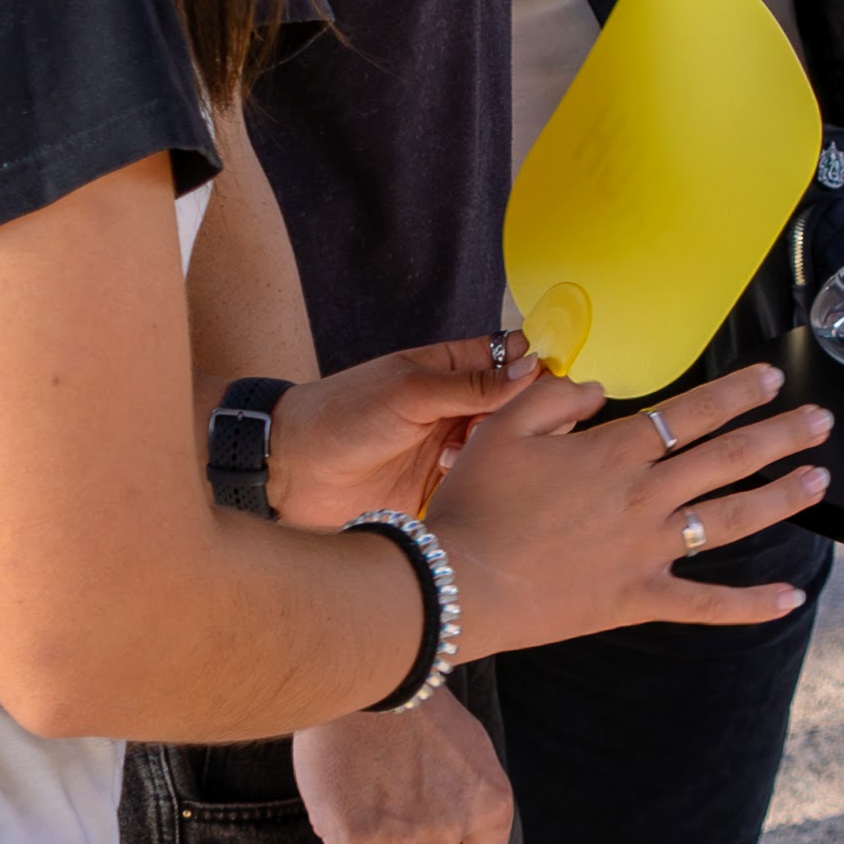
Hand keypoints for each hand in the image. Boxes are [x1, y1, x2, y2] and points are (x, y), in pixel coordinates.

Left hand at [266, 336, 539, 529]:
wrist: (295, 470)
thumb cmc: (342, 415)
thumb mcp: (409, 391)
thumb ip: (471, 384)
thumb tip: (532, 367)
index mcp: (451, 367)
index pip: (513, 358)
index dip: (536, 369)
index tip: (549, 385)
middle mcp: (458, 405)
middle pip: (519, 406)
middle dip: (520, 416)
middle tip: (491, 426)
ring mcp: (453, 445)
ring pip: (506, 445)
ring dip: (497, 448)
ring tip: (461, 451)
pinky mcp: (446, 484)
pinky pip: (484, 479)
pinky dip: (483, 478)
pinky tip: (453, 475)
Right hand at [291, 690, 514, 843]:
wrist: (363, 680)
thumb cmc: (409, 704)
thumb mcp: (463, 744)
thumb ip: (463, 793)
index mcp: (486, 799)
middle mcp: (450, 826)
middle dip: (407, 841)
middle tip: (388, 812)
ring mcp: (402, 836)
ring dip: (367, 835)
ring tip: (354, 783)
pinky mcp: (355, 838)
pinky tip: (328, 836)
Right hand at [430, 359, 838, 663]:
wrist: (457, 584)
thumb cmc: (473, 504)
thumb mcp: (502, 429)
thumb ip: (554, 397)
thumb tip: (596, 390)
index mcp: (614, 451)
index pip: (690, 412)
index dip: (736, 392)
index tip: (771, 378)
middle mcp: (643, 497)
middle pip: (727, 458)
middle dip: (781, 435)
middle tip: (822, 421)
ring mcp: (646, 551)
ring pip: (730, 520)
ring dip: (781, 498)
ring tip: (819, 480)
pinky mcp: (638, 598)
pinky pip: (705, 604)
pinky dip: (751, 604)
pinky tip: (791, 598)